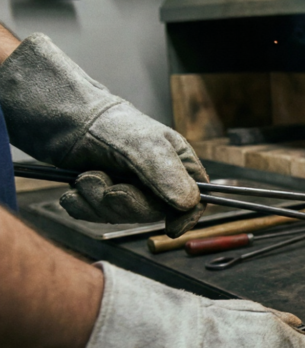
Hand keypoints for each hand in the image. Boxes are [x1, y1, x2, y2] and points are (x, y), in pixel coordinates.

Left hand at [0, 33, 206, 236]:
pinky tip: (75, 189)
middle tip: (109, 188)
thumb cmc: (112, 125)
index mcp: (178, 165)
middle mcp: (156, 181)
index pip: (194, 200)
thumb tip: (189, 203)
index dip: (185, 216)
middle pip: (153, 213)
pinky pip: (96, 216)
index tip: (171, 227)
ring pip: (122, 216)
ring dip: (99, 201)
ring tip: (86, 177)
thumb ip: (167, 175)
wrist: (66, 120)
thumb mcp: (145, 146)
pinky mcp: (102, 196)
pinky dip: (82, 206)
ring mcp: (129, 190)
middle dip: (126, 204)